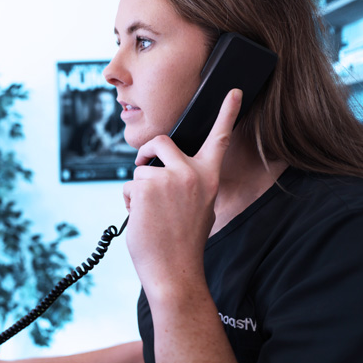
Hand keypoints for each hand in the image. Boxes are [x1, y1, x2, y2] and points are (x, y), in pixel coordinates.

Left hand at [122, 89, 241, 299]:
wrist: (175, 271)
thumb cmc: (183, 243)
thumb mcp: (197, 208)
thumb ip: (186, 185)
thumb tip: (162, 173)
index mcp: (208, 177)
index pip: (220, 138)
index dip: (228, 113)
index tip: (234, 91)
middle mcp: (191, 173)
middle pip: (160, 142)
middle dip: (146, 153)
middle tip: (144, 166)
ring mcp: (168, 178)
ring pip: (140, 171)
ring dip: (137, 191)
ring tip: (151, 215)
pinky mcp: (146, 185)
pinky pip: (128, 186)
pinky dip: (128, 203)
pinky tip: (142, 220)